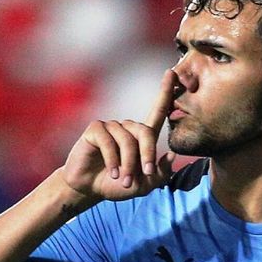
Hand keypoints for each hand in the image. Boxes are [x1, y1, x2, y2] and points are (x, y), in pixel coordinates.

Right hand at [60, 69, 176, 202]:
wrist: (89, 189)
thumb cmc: (117, 185)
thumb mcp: (143, 185)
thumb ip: (160, 174)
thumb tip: (172, 155)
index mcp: (142, 136)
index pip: (158, 110)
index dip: (166, 91)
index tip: (173, 72)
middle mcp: (128, 127)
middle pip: (146, 132)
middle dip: (147, 155)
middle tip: (144, 175)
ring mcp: (111, 126)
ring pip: (127, 141)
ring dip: (127, 164)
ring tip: (123, 180)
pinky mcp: (95, 129)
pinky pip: (108, 142)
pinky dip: (112, 160)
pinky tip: (112, 173)